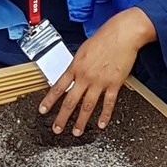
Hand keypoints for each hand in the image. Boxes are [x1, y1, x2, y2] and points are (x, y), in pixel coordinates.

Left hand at [38, 8, 155, 135]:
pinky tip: (100, 124)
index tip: (43, 110)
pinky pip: (108, 103)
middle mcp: (85, 76)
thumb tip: (72, 75)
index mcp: (75, 67)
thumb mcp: (83, 50)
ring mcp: (100, 81)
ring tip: (76, 132)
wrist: (122, 34)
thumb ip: (77, 65)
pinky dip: (105, 115)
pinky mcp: (114, 84)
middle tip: (56, 129)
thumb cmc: (104, 38)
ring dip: (81, 121)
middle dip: (62, 117)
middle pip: (70, 101)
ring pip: (87, 106)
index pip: (58, 87)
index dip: (49, 100)